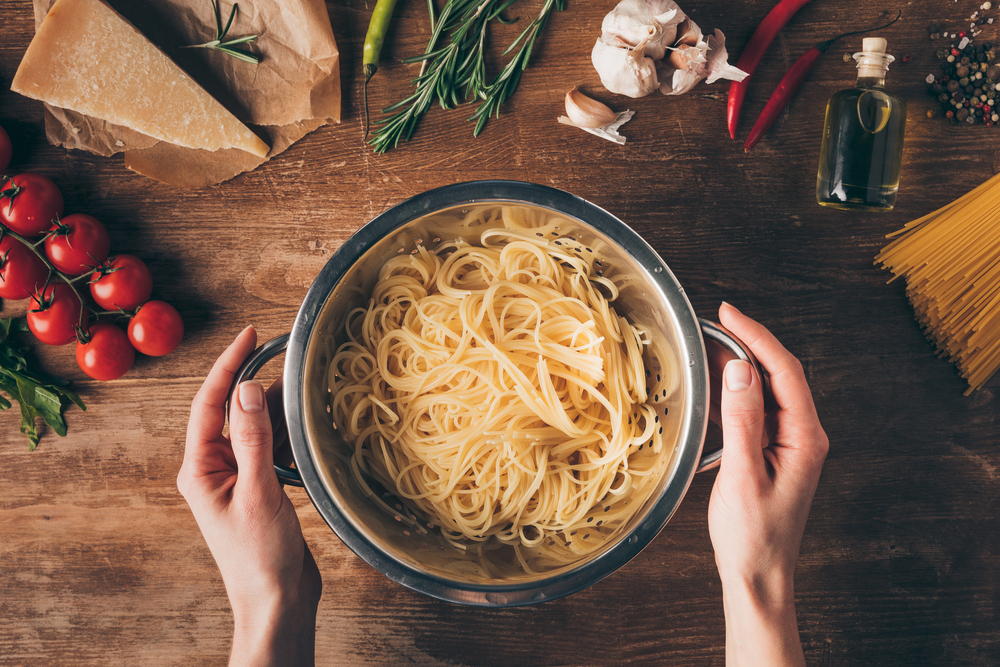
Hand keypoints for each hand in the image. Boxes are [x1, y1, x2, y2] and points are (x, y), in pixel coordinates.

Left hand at [177, 326, 320, 666]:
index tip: (248, 335)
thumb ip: (254, 439)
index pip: (209, 404)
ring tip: (304, 390)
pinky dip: (289, 435)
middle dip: (257, 383)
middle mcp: (215, 469)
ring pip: (257, 429)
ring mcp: (239, 478)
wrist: (277, 600)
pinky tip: (308, 426)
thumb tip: (248, 389)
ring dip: (278, 410)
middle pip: (233, 412)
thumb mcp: (258, 492)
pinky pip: (273, 449)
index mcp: (201, 469)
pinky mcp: (262, 488)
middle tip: (285, 355)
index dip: (227, 365)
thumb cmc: (260, 556)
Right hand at [707, 303, 827, 666]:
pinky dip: (731, 394)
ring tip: (705, 350)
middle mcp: (802, 435)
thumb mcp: (743, 476)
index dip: (756, 337)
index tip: (728, 313)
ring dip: (736, 368)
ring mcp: (787, 443)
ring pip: (764, 391)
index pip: (784, 372)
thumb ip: (743, 421)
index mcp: (805, 438)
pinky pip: (753, 411)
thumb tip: (741, 371)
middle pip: (777, 374)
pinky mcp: (770, 452)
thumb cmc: (753, 536)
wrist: (758, 575)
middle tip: (712, 323)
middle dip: (747, 344)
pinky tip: (709, 389)